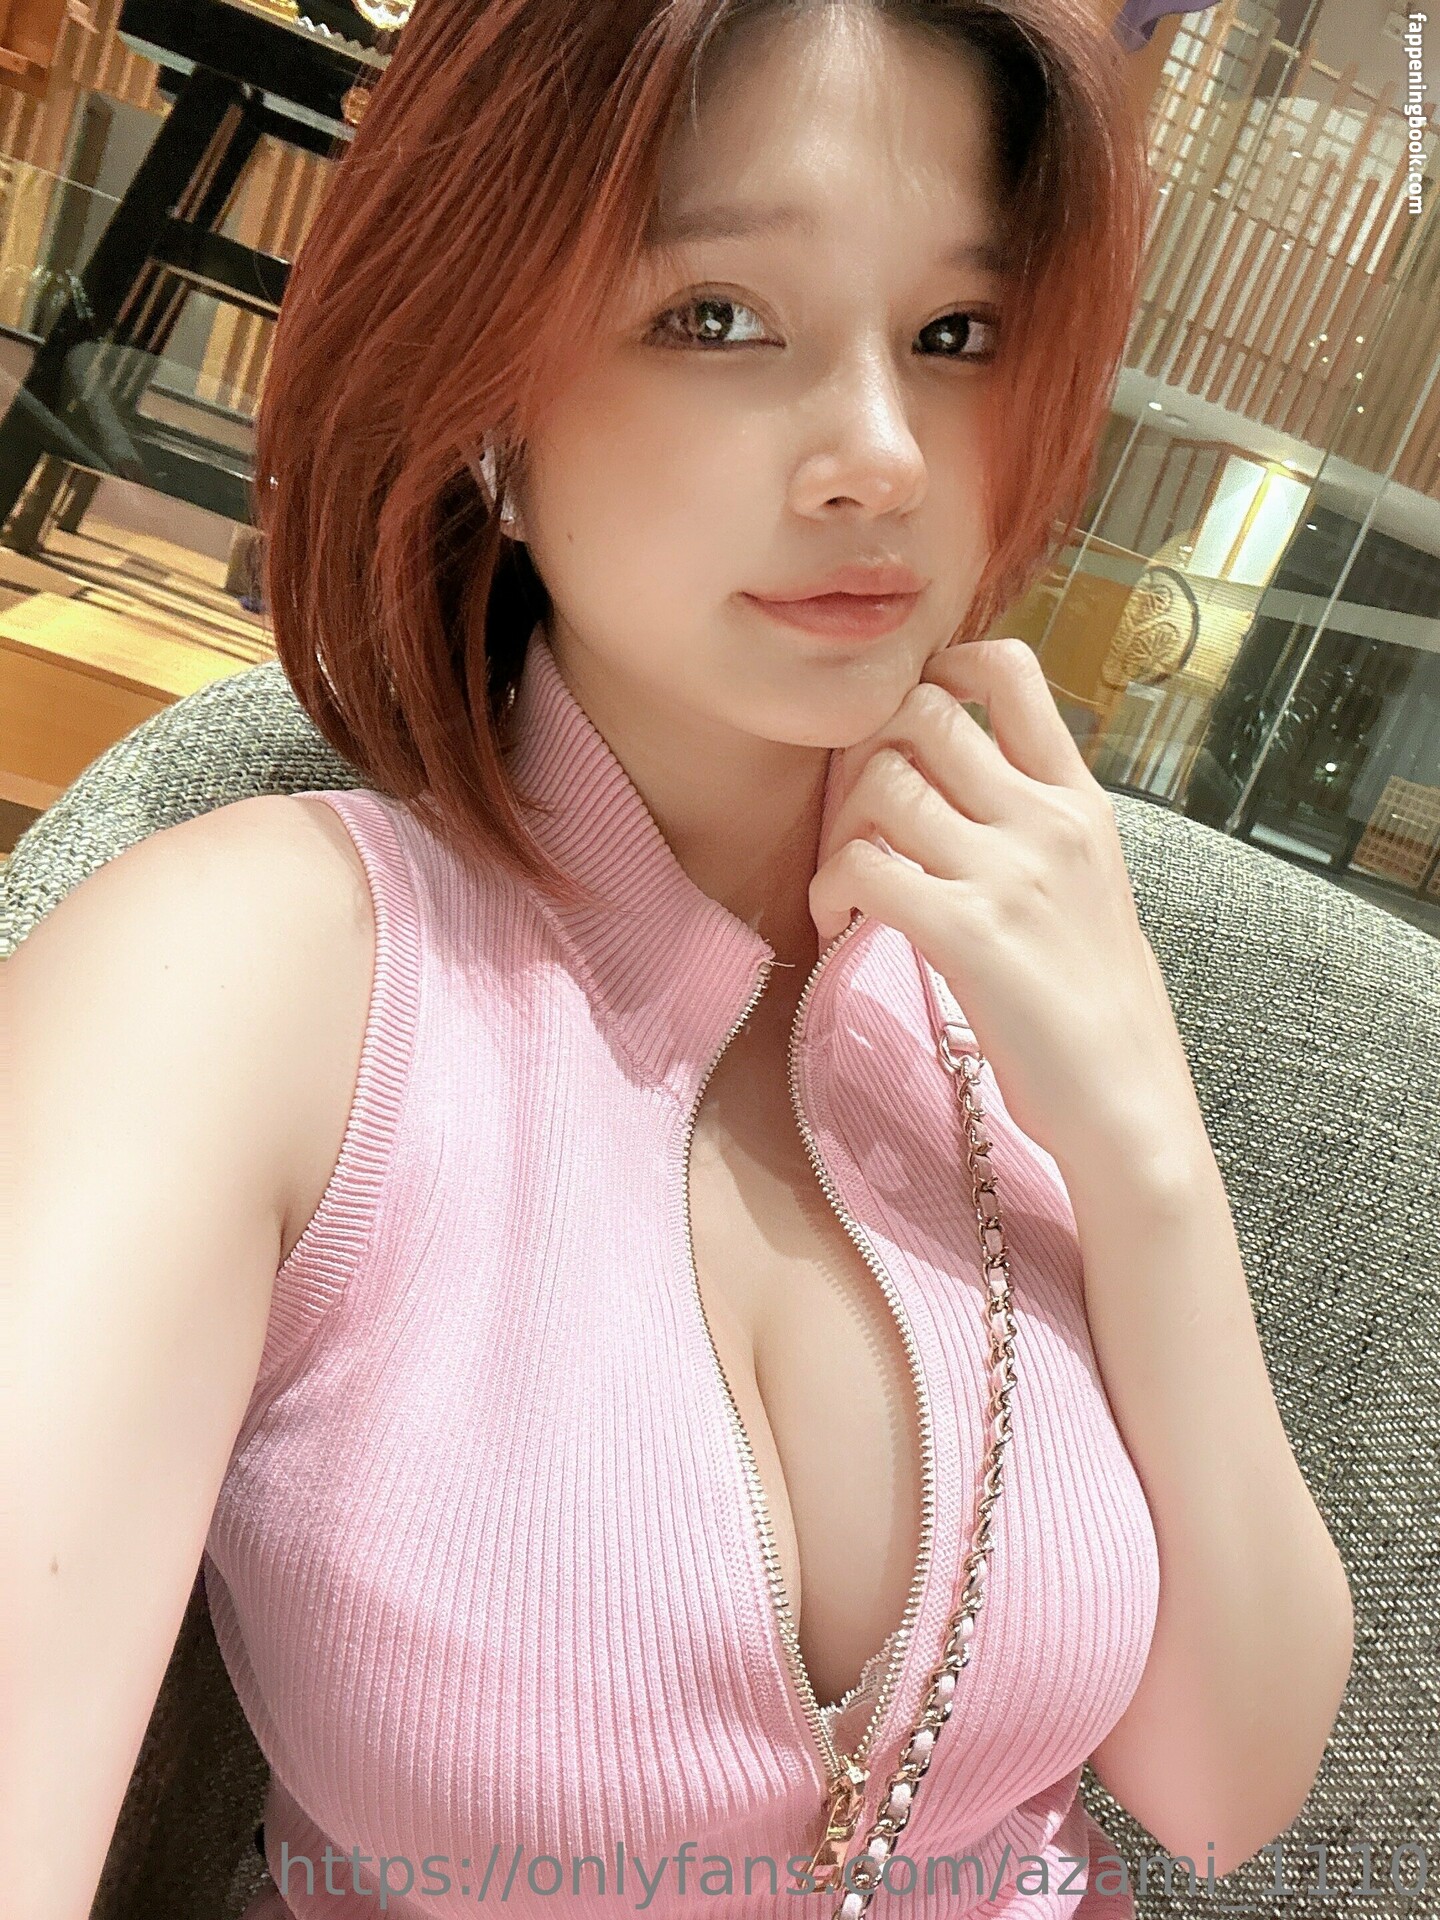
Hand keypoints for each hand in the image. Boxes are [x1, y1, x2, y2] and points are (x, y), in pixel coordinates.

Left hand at [809, 638, 1201, 1180]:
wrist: (1129, 1105)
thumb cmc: (1101, 1010)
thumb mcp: (1094, 888)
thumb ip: (1039, 827)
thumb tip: (969, 786)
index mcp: (1080, 802)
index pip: (1011, 671)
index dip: (940, 672)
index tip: (905, 729)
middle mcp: (1047, 820)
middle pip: (923, 712)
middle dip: (866, 752)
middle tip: (855, 817)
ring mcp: (1010, 873)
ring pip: (881, 782)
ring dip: (839, 828)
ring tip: (846, 885)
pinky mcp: (968, 933)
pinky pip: (863, 866)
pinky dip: (830, 890)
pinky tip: (840, 926)